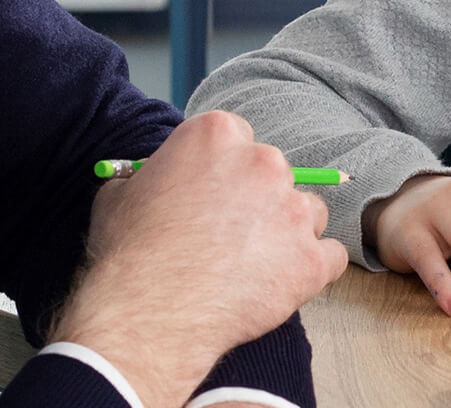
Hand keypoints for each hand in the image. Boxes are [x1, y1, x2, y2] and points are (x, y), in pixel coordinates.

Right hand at [53, 111, 347, 407]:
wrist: (146, 316)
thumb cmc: (128, 254)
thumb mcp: (121, 194)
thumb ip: (149, 175)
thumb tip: (155, 179)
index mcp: (218, 135)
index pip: (239, 139)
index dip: (225, 172)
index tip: (213, 197)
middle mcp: (264, 161)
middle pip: (276, 173)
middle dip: (258, 201)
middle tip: (228, 237)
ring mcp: (292, 209)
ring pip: (308, 211)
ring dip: (289, 232)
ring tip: (255, 265)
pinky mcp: (310, 258)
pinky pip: (330, 255)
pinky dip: (313, 270)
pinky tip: (285, 283)